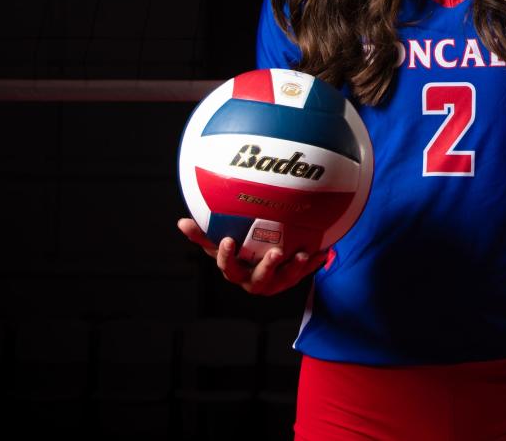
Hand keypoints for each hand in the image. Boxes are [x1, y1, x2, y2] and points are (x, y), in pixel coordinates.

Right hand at [177, 218, 329, 295]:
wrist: (266, 265)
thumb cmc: (239, 252)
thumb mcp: (221, 243)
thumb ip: (203, 235)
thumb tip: (180, 222)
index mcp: (237, 272)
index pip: (228, 267)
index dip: (227, 256)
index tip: (228, 240)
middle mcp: (256, 281)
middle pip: (260, 279)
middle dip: (267, 267)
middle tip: (276, 252)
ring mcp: (276, 282)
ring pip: (286, 279)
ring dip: (295, 268)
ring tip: (302, 254)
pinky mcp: (294, 279)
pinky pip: (306, 271)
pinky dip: (314, 262)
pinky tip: (324, 250)